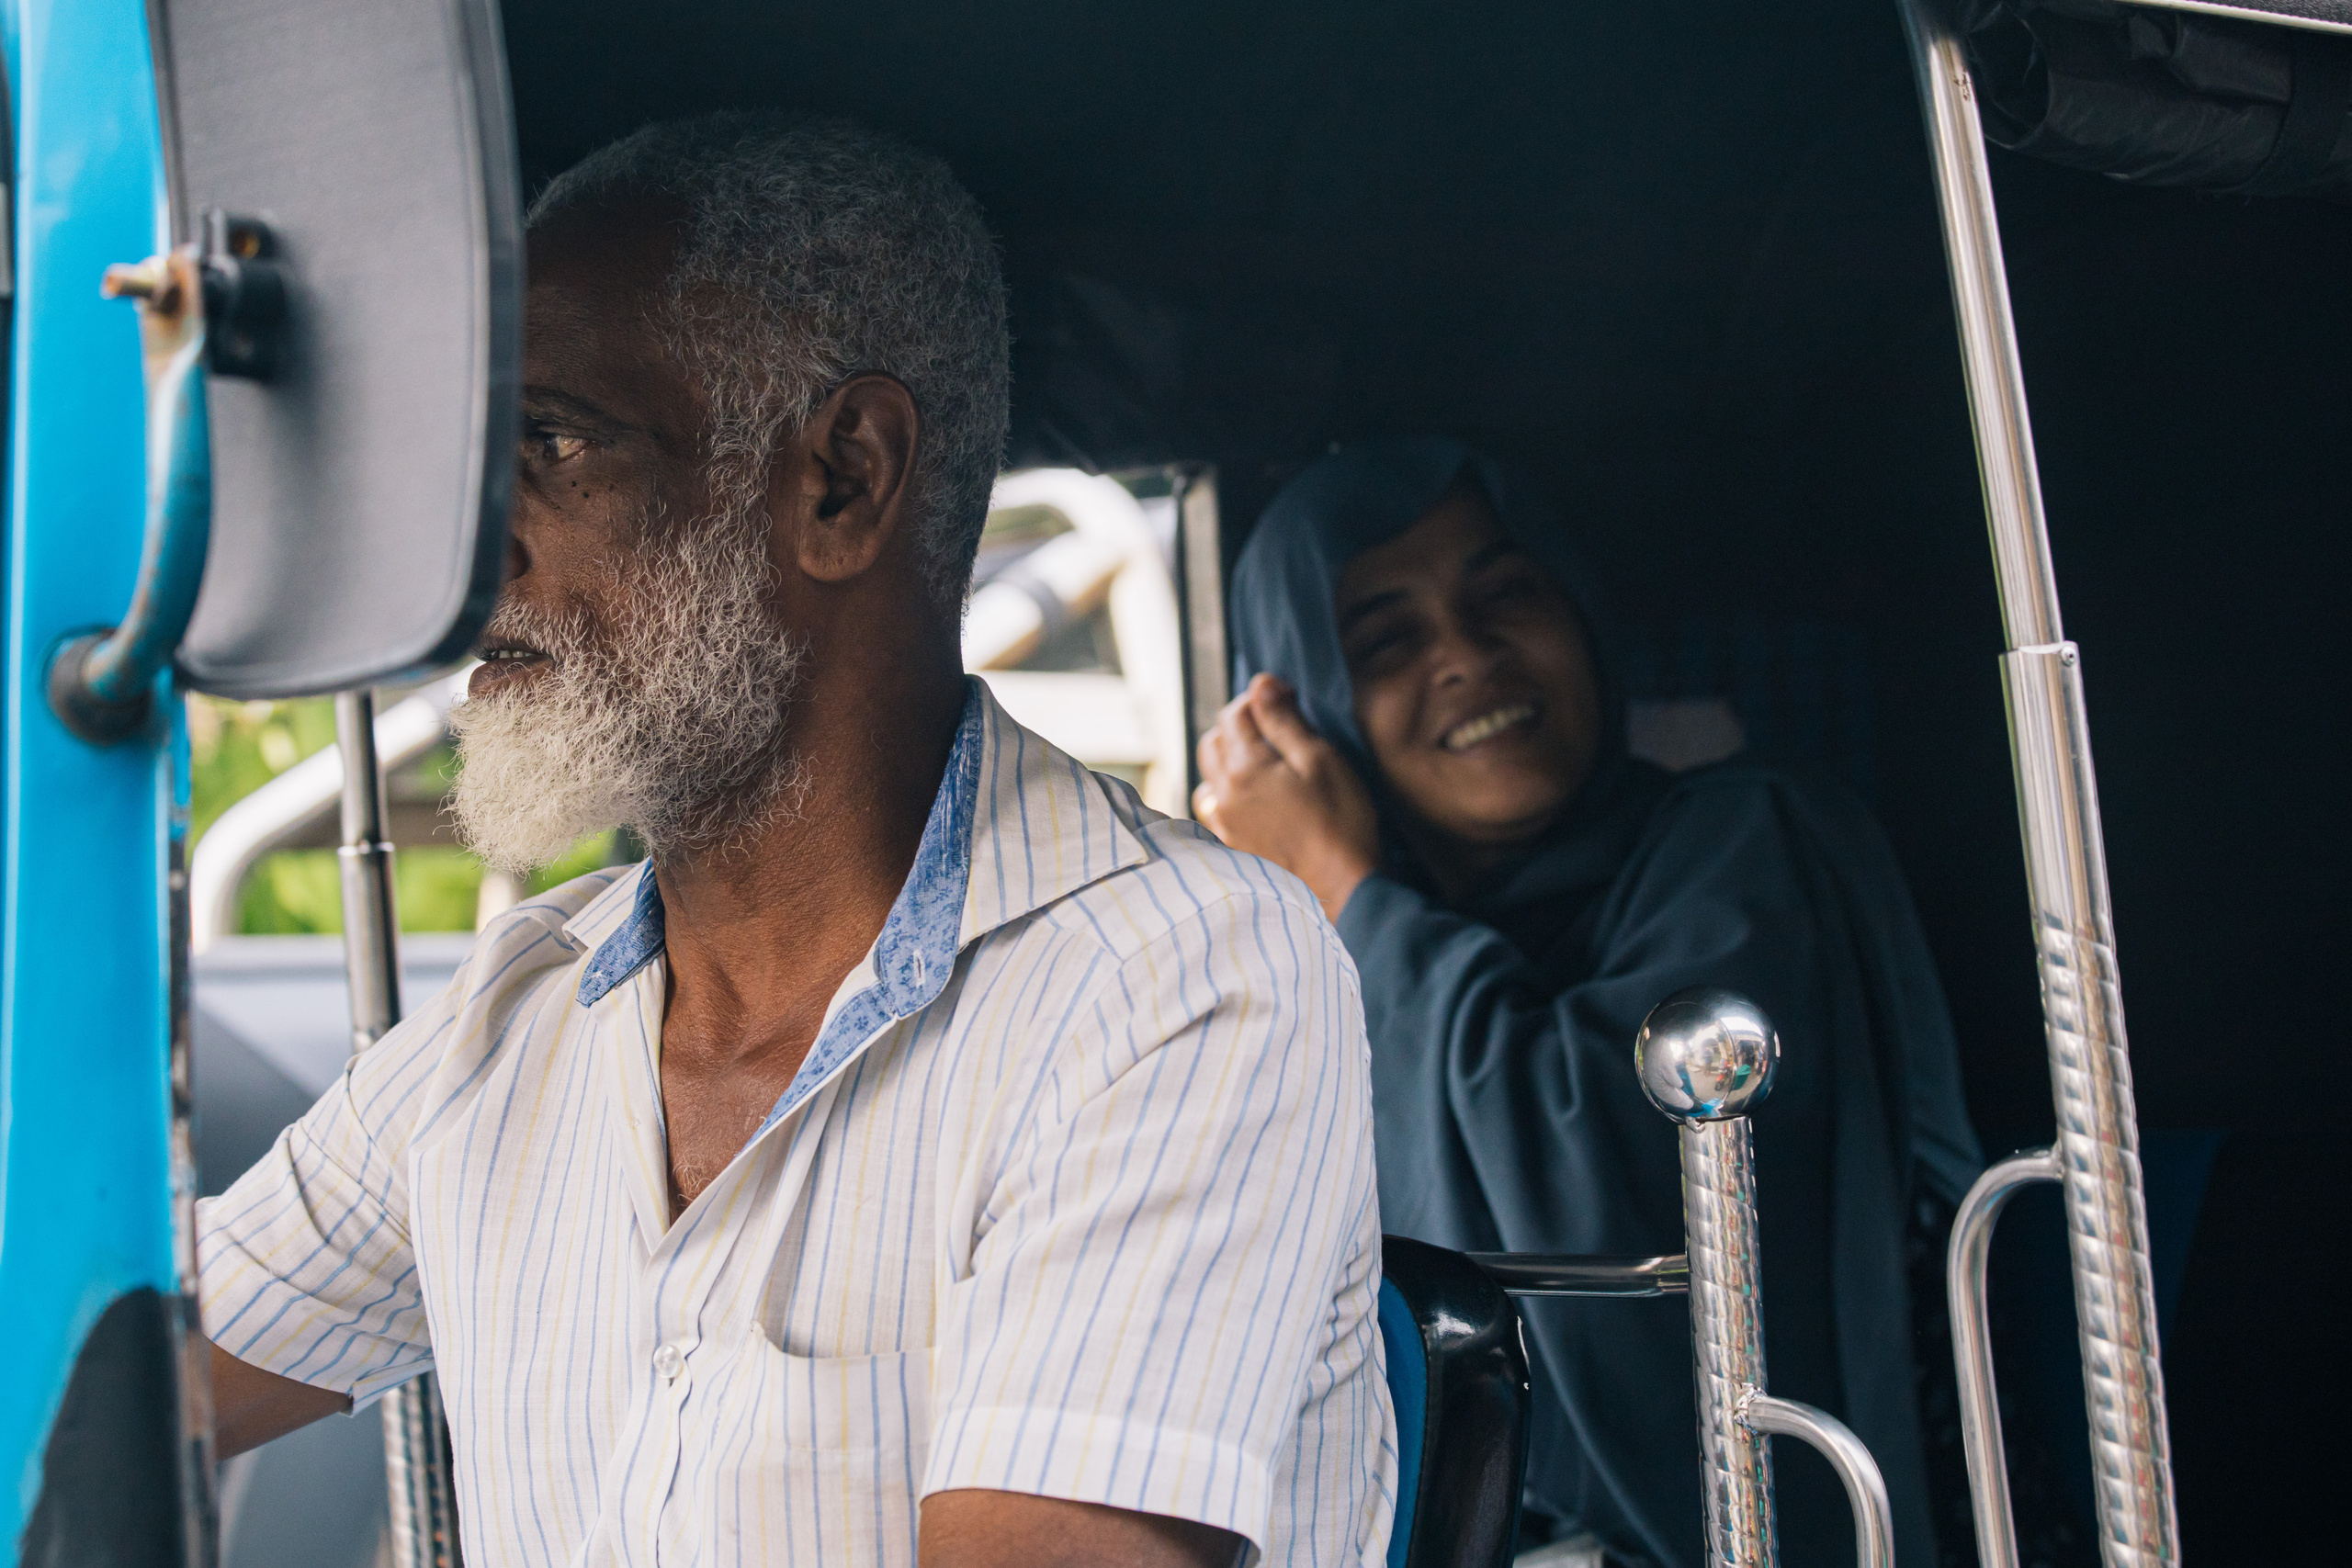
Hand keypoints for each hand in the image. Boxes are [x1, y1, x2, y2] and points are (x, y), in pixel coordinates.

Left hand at [1194, 674, 1378, 921]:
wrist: (1341, 887)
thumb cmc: (1339, 820)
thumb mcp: (1319, 759)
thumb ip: (1284, 720)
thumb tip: (1260, 684)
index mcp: (1244, 768)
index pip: (1233, 715)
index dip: (1259, 699)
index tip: (1287, 699)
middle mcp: (1223, 795)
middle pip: (1213, 742)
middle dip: (1238, 726)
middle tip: (1276, 729)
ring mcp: (1224, 824)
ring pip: (1209, 776)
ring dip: (1228, 760)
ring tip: (1263, 764)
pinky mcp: (1232, 846)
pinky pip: (1214, 808)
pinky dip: (1228, 793)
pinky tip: (1256, 799)